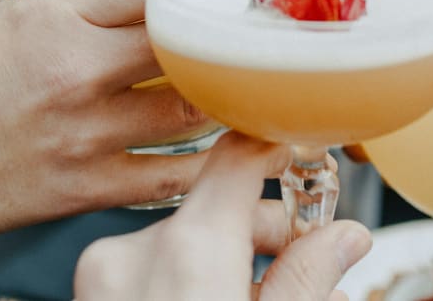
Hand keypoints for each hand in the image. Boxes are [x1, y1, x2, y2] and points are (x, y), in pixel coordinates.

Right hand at [0, 0, 209, 274]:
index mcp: (45, 17)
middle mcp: (75, 70)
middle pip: (179, 37)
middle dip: (207, 26)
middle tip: (224, 22)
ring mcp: (86, 133)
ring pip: (188, 106)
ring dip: (212, 90)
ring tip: (224, 80)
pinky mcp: (86, 187)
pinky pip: (169, 175)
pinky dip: (200, 162)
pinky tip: (215, 148)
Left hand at [75, 132, 371, 300]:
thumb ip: (305, 280)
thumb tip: (345, 238)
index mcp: (185, 253)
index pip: (233, 157)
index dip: (272, 146)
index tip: (296, 148)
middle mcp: (129, 252)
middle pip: (210, 208)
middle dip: (260, 227)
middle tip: (305, 252)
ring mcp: (99, 275)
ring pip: (179, 240)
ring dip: (223, 256)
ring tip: (265, 284)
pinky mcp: (87, 292)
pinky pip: (145, 266)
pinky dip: (183, 277)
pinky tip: (217, 292)